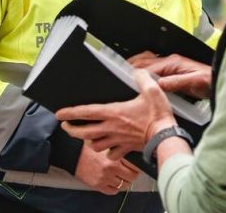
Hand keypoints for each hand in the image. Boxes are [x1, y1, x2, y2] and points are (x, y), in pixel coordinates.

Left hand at [58, 69, 176, 160]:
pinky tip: (109, 150)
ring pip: (95, 145)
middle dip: (72, 130)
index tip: (59, 114)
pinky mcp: (126, 149)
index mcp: (114, 113)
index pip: (86, 112)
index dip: (70, 112)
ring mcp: (117, 140)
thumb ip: (142, 78)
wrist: (166, 137)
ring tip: (86, 138)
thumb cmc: (158, 116)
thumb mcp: (152, 90)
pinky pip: (111, 155)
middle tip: (66, 127)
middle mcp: (112, 128)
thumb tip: (138, 71)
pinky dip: (108, 153)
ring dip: (89, 142)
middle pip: (84, 132)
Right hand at [73, 142, 141, 194]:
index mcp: (114, 157)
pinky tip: (112, 181)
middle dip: (131, 175)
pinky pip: (113, 191)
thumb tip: (130, 151)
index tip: (135, 165)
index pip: (134, 166)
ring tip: (120, 176)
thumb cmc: (88, 147)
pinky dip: (115, 188)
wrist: (73, 154)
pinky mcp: (98, 185)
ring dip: (123, 181)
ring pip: (123, 185)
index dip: (136, 166)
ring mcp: (105, 178)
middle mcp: (111, 169)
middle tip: (129, 171)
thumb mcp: (106, 144)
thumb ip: (118, 149)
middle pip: (131, 177)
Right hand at [129, 52, 212, 99]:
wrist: (218, 80)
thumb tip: (159, 84)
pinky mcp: (173, 71)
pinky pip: (154, 68)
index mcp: (173, 62)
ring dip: (137, 66)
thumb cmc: (210, 81)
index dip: (137, 73)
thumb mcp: (194, 82)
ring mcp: (171, 65)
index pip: (149, 67)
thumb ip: (177, 82)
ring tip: (124, 74)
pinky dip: (144, 71)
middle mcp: (170, 61)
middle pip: (145, 61)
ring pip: (148, 62)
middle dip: (132, 66)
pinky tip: (140, 78)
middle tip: (118, 73)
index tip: (126, 78)